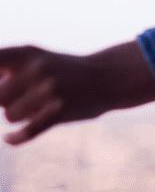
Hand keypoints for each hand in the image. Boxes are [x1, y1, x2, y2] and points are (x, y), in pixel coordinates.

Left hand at [0, 41, 154, 144]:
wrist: (107, 77)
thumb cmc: (63, 70)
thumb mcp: (37, 58)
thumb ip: (7, 68)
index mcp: (28, 52)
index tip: (4, 86)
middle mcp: (38, 68)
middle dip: (6, 101)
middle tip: (22, 97)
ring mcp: (50, 89)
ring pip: (10, 115)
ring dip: (20, 116)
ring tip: (37, 107)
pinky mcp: (59, 111)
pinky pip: (26, 132)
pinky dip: (15, 138)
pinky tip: (9, 138)